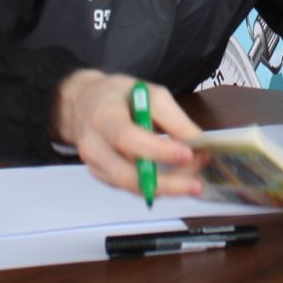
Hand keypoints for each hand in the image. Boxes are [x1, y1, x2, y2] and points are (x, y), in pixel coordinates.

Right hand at [51, 70, 203, 196]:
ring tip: (192, 183)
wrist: (83, 105)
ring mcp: (94, 165)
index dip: (158, 150)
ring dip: (166, 188)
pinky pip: (130, 187)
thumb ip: (174, 119)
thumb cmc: (119, 97)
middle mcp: (94, 145)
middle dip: (166, 183)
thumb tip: (199, 143)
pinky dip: (155, 187)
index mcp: (104, 116)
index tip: (188, 154)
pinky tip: (175, 181)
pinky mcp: (101, 176)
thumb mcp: (150, 94)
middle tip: (197, 183)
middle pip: (127, 175)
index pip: (127, 138)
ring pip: (131, 187)